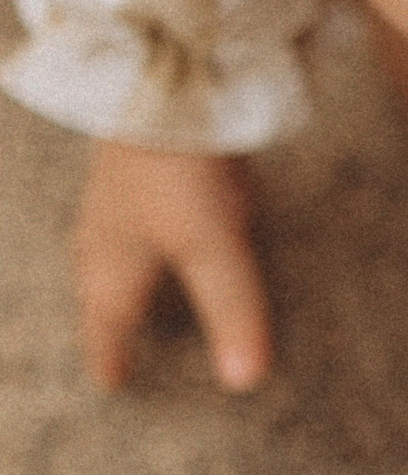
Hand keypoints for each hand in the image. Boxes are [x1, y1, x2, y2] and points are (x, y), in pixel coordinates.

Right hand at [74, 141, 272, 390]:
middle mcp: (104, 236)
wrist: (164, 90)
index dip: (110, 355)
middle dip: (104, 320)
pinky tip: (152, 227)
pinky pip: (128, 220)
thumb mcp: (214, 248)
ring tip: (121, 293)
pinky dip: (134, 241)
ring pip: (108, 253)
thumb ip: (232, 312)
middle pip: (98, 291)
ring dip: (114, 279)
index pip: (107, 324)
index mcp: (112, 265)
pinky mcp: (137, 167)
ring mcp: (116, 198)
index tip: (110, 384)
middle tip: (108, 343)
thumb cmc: (180, 173)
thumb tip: (242, 382)